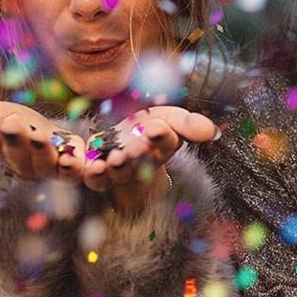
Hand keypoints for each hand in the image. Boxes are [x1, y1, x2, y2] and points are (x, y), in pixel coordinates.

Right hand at [0, 100, 85, 181]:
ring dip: (42, 152)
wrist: (57, 138)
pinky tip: (78, 161)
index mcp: (6, 152)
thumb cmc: (24, 125)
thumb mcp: (2, 113)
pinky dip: (80, 171)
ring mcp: (51, 169)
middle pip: (19, 155)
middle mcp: (27, 165)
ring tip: (38, 137)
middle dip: (15, 139)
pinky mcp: (75, 169)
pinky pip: (78, 175)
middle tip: (10, 123)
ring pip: (46, 164)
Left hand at [83, 106, 217, 214]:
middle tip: (135, 148)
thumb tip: (213, 132)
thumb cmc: (148, 127)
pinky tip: (82, 163)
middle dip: (138, 154)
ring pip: (114, 174)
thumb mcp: (170, 119)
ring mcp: (115, 170)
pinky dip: (85, 173)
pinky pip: (88, 177)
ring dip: (113, 169)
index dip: (162, 137)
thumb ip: (188, 124)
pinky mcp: (92, 171)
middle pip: (141, 160)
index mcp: (161, 146)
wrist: (122, 142)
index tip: (158, 129)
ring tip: (112, 161)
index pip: (166, 141)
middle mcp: (139, 162)